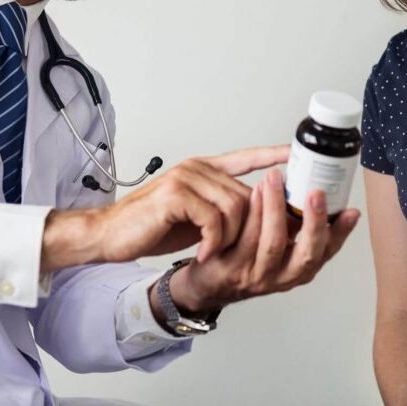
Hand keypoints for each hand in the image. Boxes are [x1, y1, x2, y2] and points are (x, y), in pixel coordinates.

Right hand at [41, 146, 288, 271]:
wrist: (110, 235)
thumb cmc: (153, 226)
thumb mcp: (195, 214)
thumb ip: (221, 206)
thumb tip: (257, 214)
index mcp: (204, 169)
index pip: (246, 157)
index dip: (272, 155)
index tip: (295, 152)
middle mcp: (198, 168)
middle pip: (248, 193)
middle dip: (252, 225)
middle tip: (245, 247)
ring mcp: (186, 178)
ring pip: (235, 207)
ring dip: (230, 238)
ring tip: (213, 251)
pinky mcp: (176, 195)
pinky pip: (215, 220)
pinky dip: (213, 242)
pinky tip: (202, 253)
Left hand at [161, 168, 360, 312]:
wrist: (206, 280)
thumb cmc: (246, 255)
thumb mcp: (277, 244)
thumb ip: (295, 225)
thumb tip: (317, 189)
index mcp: (298, 269)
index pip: (327, 253)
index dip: (341, 233)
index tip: (351, 210)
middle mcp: (281, 278)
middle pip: (306, 255)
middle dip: (314, 221)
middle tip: (316, 192)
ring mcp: (255, 276)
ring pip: (273, 243)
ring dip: (276, 207)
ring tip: (277, 179)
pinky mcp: (230, 269)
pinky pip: (245, 238)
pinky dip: (253, 212)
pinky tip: (256, 191)